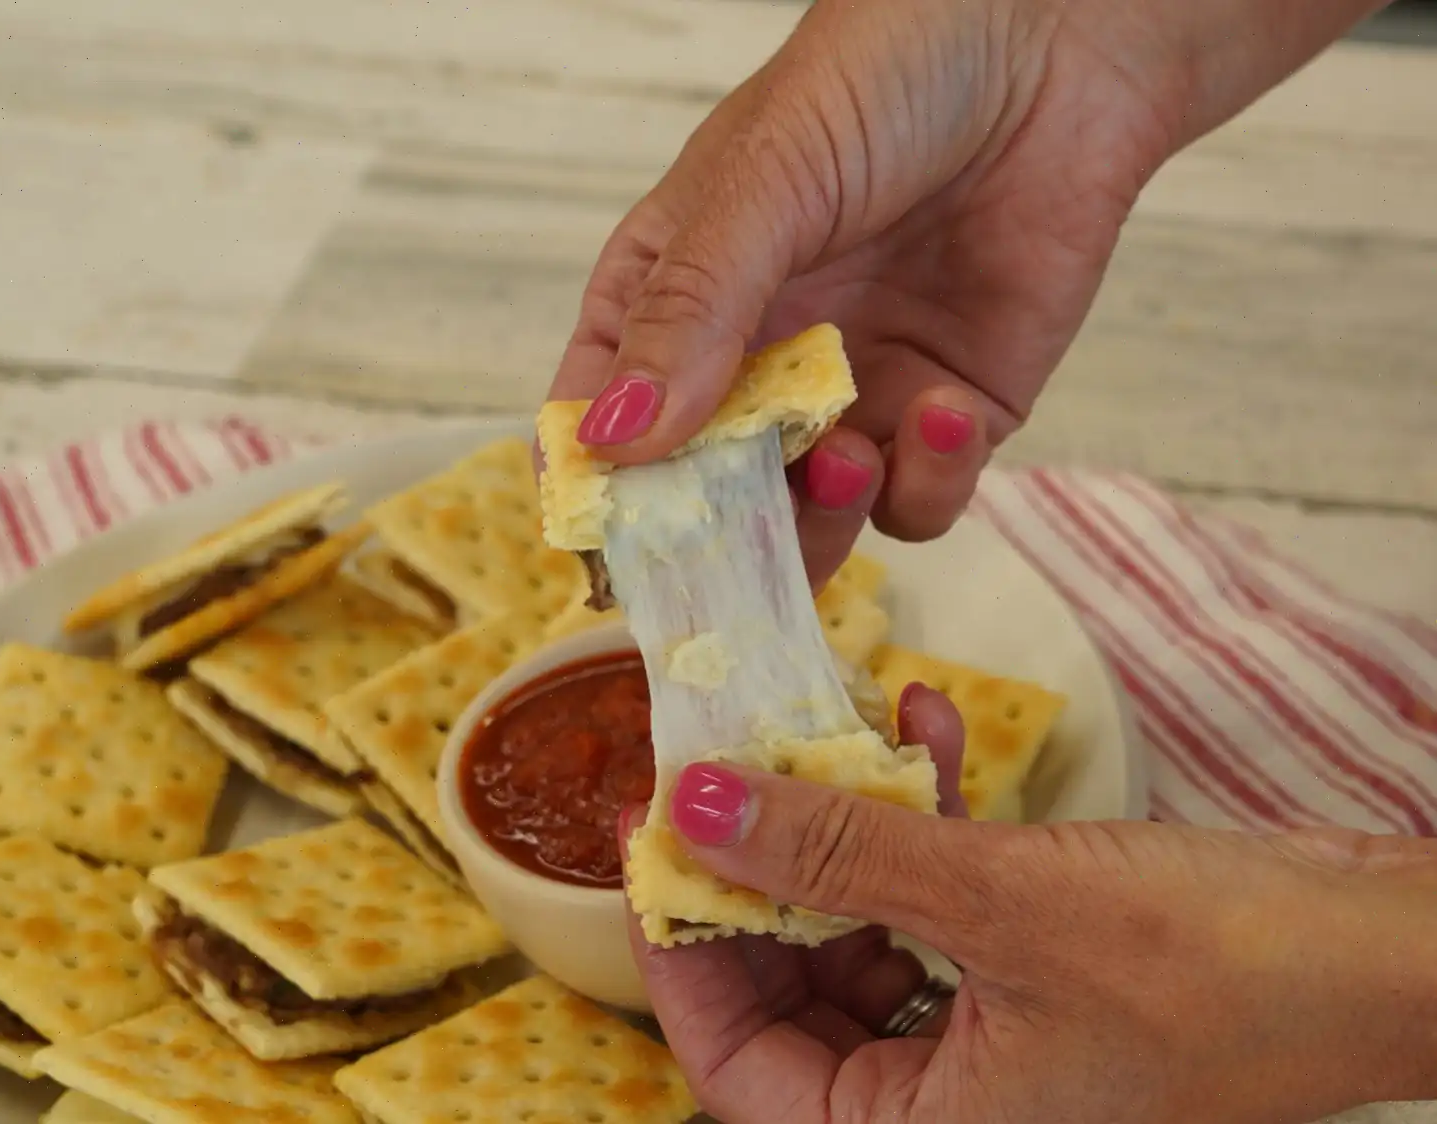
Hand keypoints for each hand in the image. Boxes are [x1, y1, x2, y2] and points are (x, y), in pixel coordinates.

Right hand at [542, 0, 1385, 589]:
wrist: (1057, 43)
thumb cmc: (885, 75)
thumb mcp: (764, 181)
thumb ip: (692, 310)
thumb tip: (617, 440)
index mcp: (675, 298)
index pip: (604, 412)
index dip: (598, 484)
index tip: (603, 537)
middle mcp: (756, 361)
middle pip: (707, 496)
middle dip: (717, 535)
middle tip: (729, 553)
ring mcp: (852, 394)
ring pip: (812, 522)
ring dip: (822, 516)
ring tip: (845, 457)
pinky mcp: (948, 415)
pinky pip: (920, 500)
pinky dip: (929, 479)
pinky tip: (945, 408)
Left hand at [625, 725, 1436, 1121]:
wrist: (1388, 949)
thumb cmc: (1224, 965)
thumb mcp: (1002, 900)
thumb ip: (836, 851)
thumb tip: (693, 807)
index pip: (741, 1069)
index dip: (681, 955)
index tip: (655, 840)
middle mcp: (949, 1105)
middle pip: (792, 991)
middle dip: (765, 866)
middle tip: (733, 764)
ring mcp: (990, 1039)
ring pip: (861, 928)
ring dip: (849, 822)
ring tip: (839, 721)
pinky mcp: (1029, 971)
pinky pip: (938, 901)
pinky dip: (924, 817)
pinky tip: (924, 724)